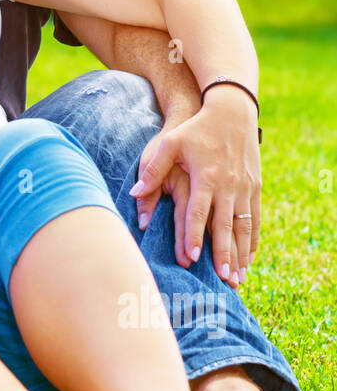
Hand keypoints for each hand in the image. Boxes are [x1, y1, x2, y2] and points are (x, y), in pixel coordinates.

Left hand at [130, 94, 260, 288]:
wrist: (232, 111)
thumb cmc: (196, 128)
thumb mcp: (170, 143)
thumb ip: (153, 170)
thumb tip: (134, 193)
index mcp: (206, 176)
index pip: (198, 212)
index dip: (195, 235)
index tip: (192, 258)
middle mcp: (228, 184)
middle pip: (224, 226)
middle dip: (223, 254)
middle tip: (221, 279)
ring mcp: (245, 187)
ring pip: (244, 227)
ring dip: (240, 254)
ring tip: (237, 278)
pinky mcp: (255, 187)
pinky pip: (255, 219)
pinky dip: (253, 241)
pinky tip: (248, 259)